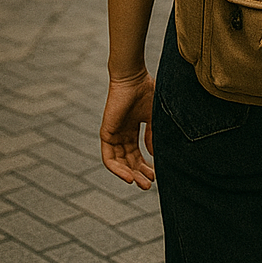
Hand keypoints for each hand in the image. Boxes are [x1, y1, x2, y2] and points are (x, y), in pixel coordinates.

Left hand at [100, 71, 155, 188]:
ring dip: (130, 174)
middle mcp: (122, 133)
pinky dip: (118, 169)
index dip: (145, 165)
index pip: (137, 153)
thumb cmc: (145, 90)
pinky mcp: (106, 133)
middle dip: (139, 173)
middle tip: (149, 185)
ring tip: (141, 183)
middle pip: (129, 160)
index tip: (156, 175)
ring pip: (119, 162)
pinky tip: (130, 177)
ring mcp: (113, 134)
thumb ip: (153, 136)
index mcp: (132, 129)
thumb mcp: (153, 117)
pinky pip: (109, 158)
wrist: (132, 77)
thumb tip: (155, 156)